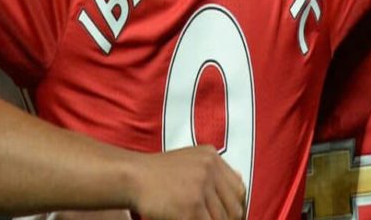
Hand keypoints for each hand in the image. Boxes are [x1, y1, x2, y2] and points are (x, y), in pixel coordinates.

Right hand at [131, 145, 245, 219]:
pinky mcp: (191, 207)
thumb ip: (212, 171)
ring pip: (221, 219)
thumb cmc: (156, 173)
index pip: (239, 188)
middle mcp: (209, 169)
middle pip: (234, 206)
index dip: (236, 207)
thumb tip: (239, 179)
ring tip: (195, 219)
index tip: (229, 217)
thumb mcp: (189, 160)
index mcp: (211, 157)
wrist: (131, 177)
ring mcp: (201, 188)